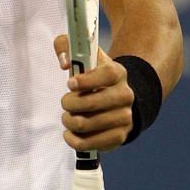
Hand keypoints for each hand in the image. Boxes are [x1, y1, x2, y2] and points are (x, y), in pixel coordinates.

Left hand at [54, 35, 134, 151]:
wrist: (116, 100)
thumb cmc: (92, 75)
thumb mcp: (83, 55)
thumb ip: (66, 46)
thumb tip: (64, 63)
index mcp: (117, 73)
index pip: (105, 75)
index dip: (85, 81)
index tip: (69, 83)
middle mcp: (125, 95)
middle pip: (90, 104)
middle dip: (68, 103)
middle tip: (66, 102)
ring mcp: (124, 118)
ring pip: (84, 124)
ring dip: (68, 120)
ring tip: (68, 116)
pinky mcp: (118, 137)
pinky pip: (87, 144)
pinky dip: (72, 139)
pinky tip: (71, 132)